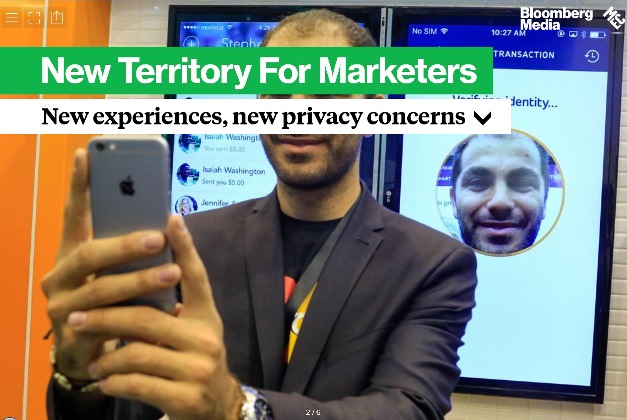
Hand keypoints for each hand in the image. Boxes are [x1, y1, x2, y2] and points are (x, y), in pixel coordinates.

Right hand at [41, 149, 181, 378]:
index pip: (73, 214)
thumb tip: (165, 218)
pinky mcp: (74, 335)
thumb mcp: (116, 269)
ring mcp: (62, 306)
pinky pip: (109, 324)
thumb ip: (128, 245)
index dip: (78, 185)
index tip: (86, 154)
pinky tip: (168, 310)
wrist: (88, 351)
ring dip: (139, 280)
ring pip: (101, 290)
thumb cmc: (109, 299)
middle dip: (125, 245)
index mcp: (70, 252)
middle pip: (88, 254)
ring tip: (172, 273)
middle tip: (157, 237)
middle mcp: (59, 275)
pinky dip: (140, 314)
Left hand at [63, 209, 241, 418]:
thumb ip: (170, 310)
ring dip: (106, 357)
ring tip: (94, 361)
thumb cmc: (193, 360)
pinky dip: (113, 382)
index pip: (197, 277)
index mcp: (206, 316)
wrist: (216, 407)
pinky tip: (106, 381)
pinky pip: (136, 384)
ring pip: (136, 353)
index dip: (185, 247)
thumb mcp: (191, 331)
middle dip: (106, 317)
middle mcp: (206, 338)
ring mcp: (198, 369)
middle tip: (78, 319)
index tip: (171, 218)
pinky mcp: (186, 398)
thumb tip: (134, 277)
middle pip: (147, 318)